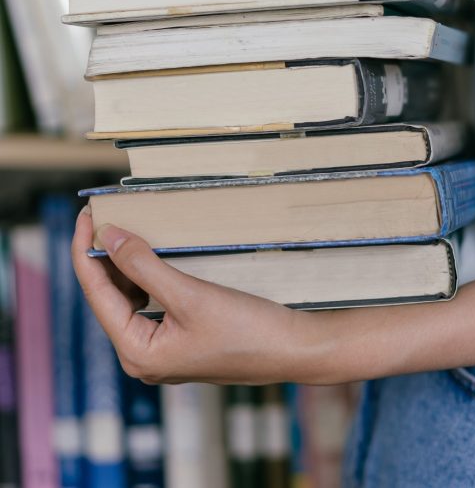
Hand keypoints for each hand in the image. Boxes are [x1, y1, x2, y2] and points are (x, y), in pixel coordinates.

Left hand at [71, 206, 326, 384]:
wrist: (294, 350)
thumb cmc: (246, 329)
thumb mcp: (190, 293)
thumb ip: (143, 265)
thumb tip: (108, 235)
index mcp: (136, 352)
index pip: (96, 294)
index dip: (85, 251)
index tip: (87, 214)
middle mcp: (143, 356)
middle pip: (109, 298)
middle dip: (104, 257)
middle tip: (106, 216)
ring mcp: (163, 351)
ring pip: (130, 300)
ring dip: (126, 266)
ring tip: (125, 231)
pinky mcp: (182, 341)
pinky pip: (151, 306)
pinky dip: (146, 279)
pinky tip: (152, 259)